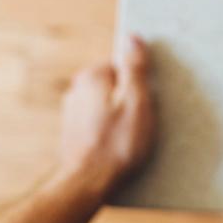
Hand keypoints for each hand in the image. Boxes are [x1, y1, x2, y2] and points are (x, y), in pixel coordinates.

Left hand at [55, 35, 154, 193]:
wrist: (87, 185)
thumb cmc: (118, 144)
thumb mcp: (137, 102)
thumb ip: (135, 67)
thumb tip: (132, 38)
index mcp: (92, 76)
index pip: (125, 66)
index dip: (141, 83)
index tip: (149, 100)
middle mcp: (77, 90)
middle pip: (116, 85)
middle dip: (132, 99)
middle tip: (144, 121)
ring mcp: (73, 112)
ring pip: (108, 106)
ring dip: (122, 116)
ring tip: (133, 139)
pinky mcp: (74, 132)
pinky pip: (100, 123)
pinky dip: (111, 131)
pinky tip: (120, 147)